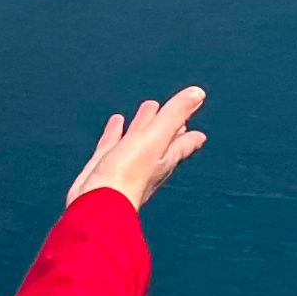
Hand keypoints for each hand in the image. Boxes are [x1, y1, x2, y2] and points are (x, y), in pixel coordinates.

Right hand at [67, 85, 207, 213]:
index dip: (191, 137)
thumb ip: (174, 114)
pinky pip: (113, 143)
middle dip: (169, 126)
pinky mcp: (104, 165)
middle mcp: (148, 163)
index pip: (183, 144)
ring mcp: (125, 164)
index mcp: (165, 158)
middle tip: (176, 115)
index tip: (200, 134)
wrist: (96, 202)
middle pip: (162, 140)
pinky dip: (116, 132)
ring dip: (143, 125)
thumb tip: (199, 92)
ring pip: (137, 140)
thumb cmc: (128, 175)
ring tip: (147, 110)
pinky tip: (116, 121)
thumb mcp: (155, 137)